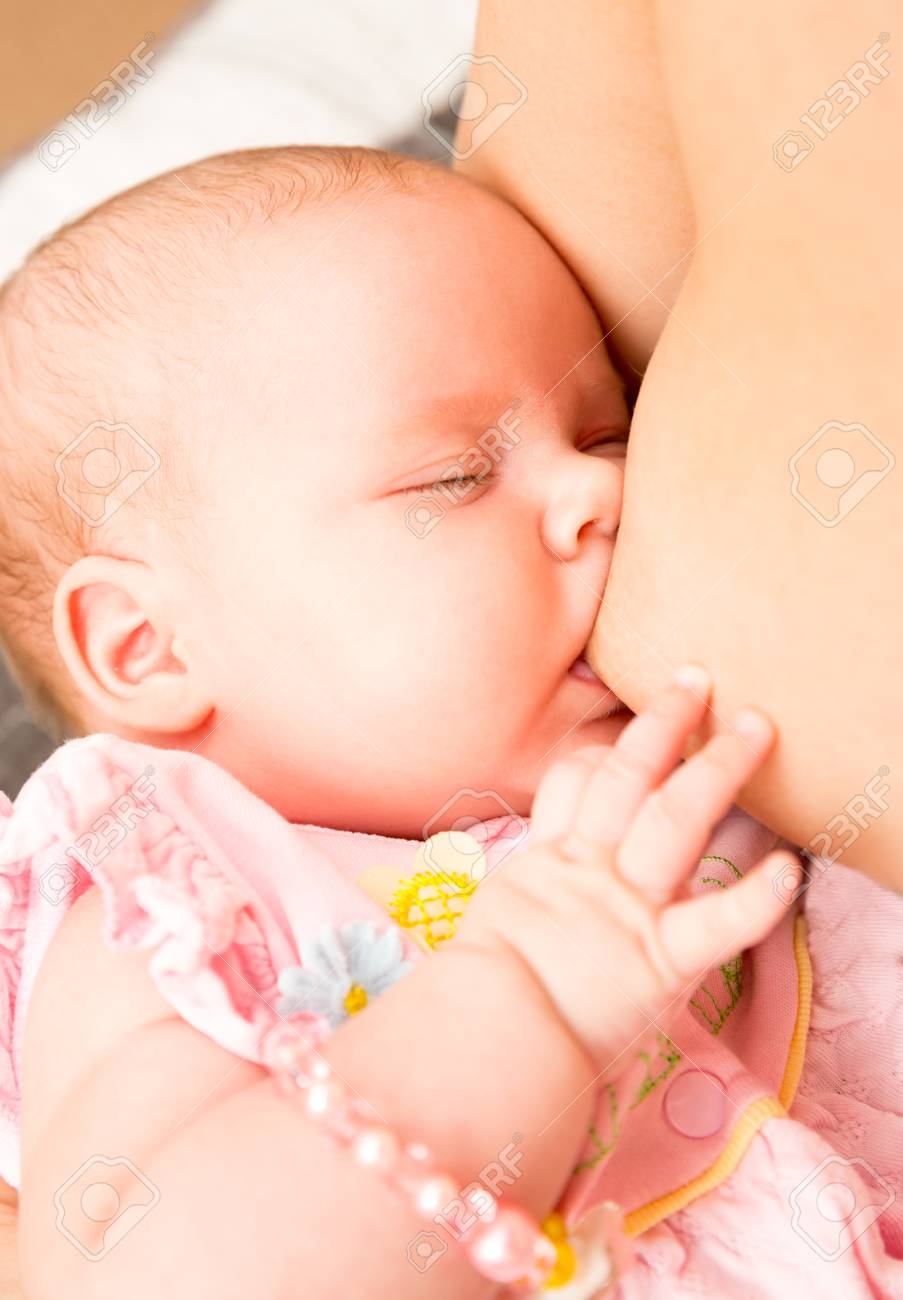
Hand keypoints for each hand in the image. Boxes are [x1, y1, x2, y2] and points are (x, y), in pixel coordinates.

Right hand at [457, 669, 799, 1070]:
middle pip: (628, 776)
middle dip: (663, 724)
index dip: (600, 751)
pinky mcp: (660, 959)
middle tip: (696, 680)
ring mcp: (627, 907)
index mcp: (549, 864)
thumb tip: (504, 917)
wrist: (486, 1039)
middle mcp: (591, 870)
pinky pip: (715, 923)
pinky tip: (790, 871)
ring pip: (674, 818)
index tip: (625, 731)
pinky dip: (755, 899)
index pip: (573, 783)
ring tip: (754, 725)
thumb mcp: (490, 933)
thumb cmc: (478, 999)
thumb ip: (510, 910)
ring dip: (717, 768)